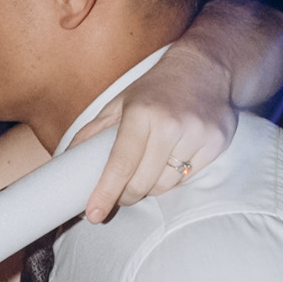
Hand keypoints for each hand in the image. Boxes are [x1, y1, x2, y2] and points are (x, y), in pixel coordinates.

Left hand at [75, 33, 237, 220]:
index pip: (120, 164)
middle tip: (120, 193)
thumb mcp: (120, 102)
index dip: (105, 193)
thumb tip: (66, 160)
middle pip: (142, 182)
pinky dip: (175, 177)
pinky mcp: (217, 142)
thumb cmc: (157, 88)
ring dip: (151, 187)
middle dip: (126, 195)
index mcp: (141, 113)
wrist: (206, 67)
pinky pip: (188, 178)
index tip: (93, 214)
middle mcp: (170, 124)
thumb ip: (93, 132)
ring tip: (148, 171)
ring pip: (166, 185)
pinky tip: (173, 160)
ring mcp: (197, 134)